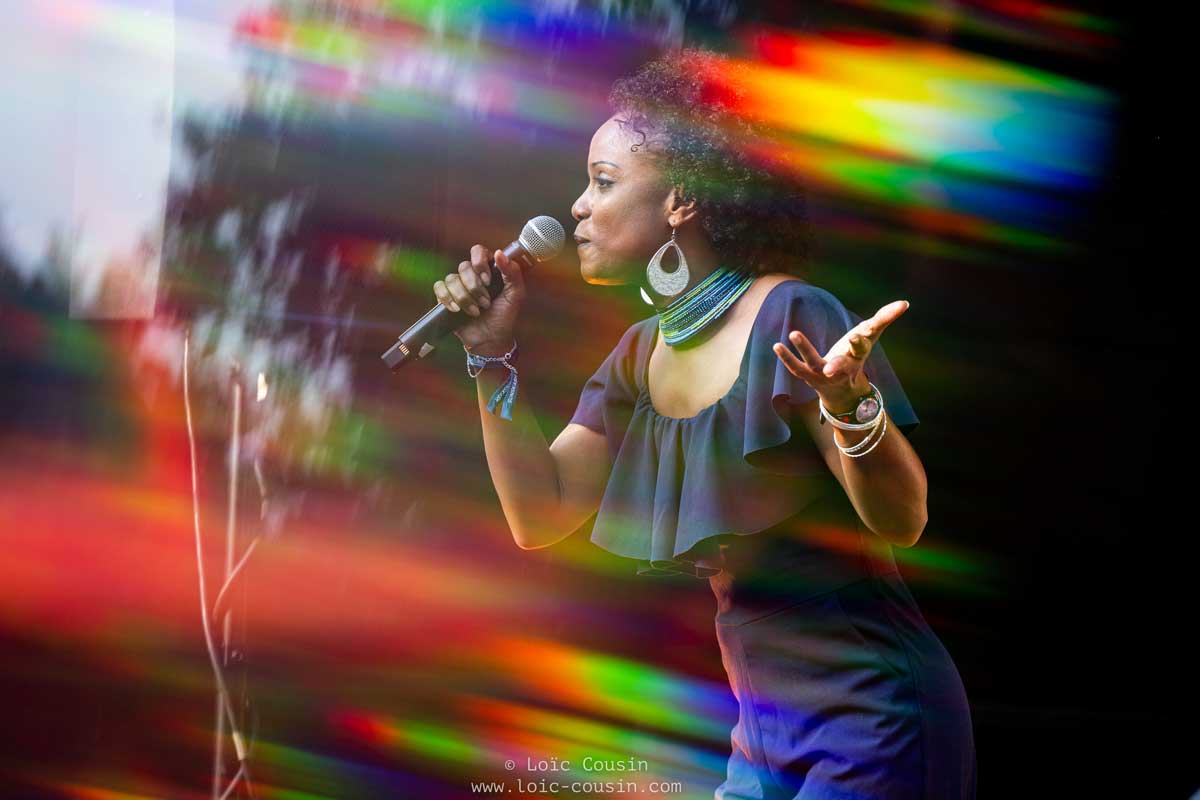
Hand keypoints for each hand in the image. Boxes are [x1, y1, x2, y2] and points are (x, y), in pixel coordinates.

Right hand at [433, 244, 526, 352]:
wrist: (490, 339)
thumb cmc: (504, 317)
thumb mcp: (516, 294)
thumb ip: (513, 272)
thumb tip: (500, 253)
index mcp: (489, 270)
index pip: (478, 251)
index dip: (479, 263)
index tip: (487, 280)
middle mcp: (472, 275)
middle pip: (463, 266)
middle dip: (474, 288)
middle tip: (485, 303)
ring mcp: (458, 286)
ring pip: (451, 279)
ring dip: (464, 297)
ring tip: (475, 311)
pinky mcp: (447, 297)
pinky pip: (439, 287)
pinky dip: (447, 299)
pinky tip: (457, 309)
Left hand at [773, 300, 909, 412]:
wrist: (840, 390)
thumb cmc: (855, 356)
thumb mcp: (870, 336)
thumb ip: (885, 318)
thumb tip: (905, 303)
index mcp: (857, 358)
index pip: (860, 349)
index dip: (859, 343)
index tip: (857, 336)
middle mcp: (841, 369)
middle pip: (840, 365)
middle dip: (837, 365)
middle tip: (829, 366)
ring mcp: (822, 374)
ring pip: (813, 364)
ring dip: (804, 351)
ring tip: (794, 334)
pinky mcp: (807, 375)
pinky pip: (795, 368)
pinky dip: (786, 358)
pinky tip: (776, 345)